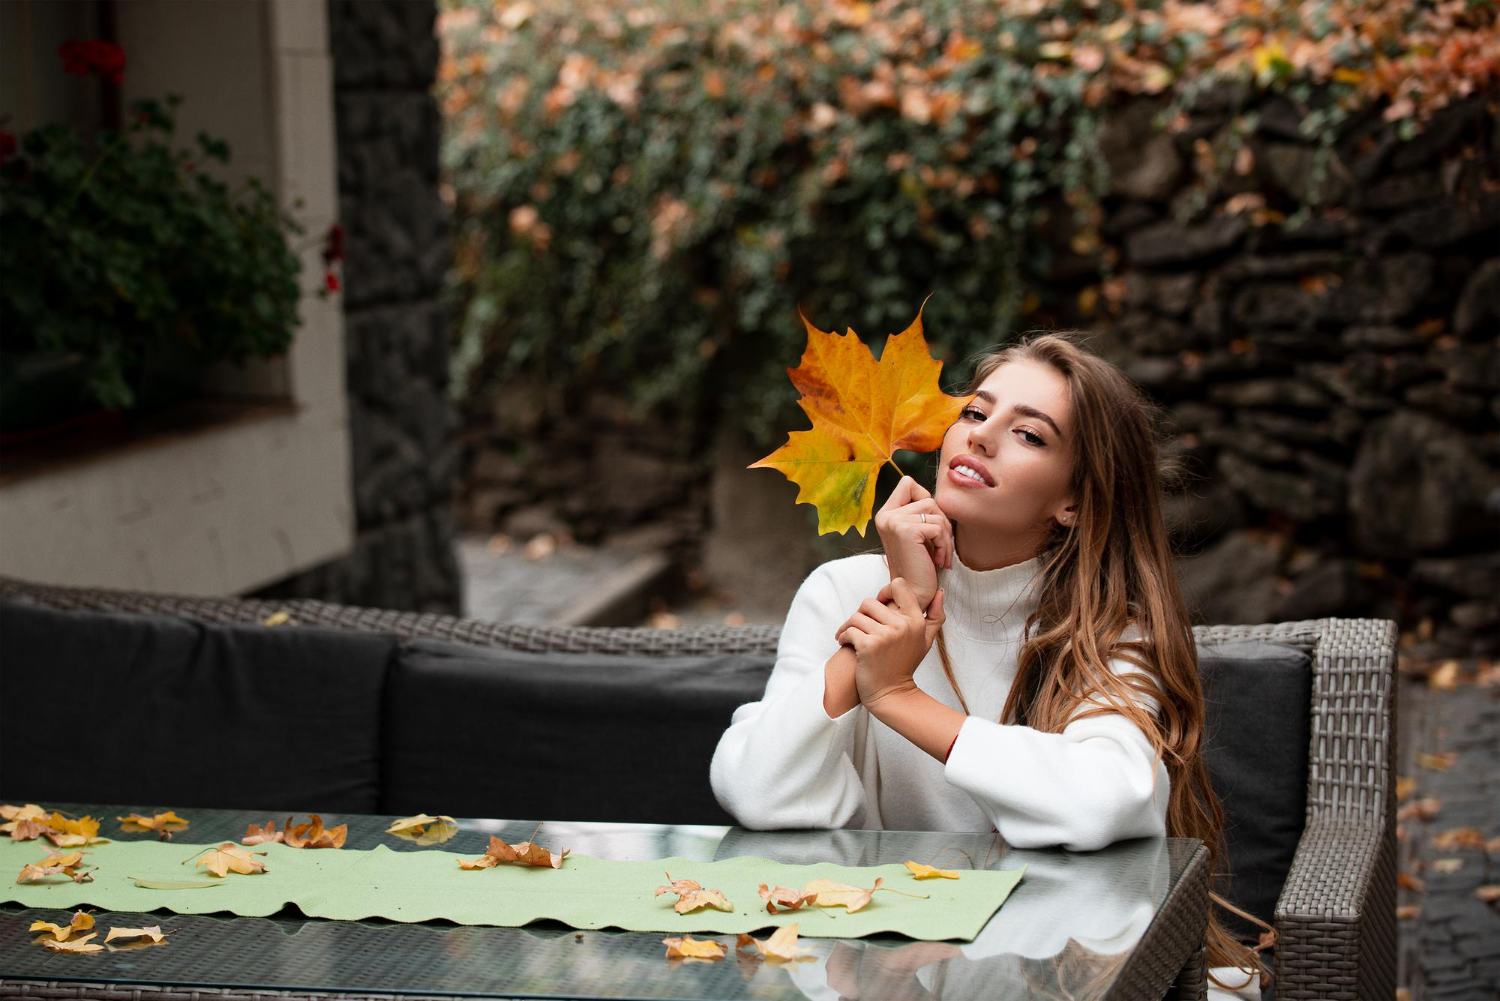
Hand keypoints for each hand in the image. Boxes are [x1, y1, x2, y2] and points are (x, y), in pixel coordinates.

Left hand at [834, 578, 945, 708]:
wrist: (892, 694)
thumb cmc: (905, 664)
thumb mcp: (925, 640)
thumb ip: (935, 616)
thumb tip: (939, 592)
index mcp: (916, 620)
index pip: (898, 585)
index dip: (884, 591)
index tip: (877, 607)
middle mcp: (902, 625)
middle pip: (869, 602)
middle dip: (862, 615)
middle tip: (860, 627)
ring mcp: (885, 636)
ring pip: (856, 616)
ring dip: (849, 626)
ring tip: (850, 636)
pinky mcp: (868, 646)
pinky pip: (849, 630)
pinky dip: (843, 636)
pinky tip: (846, 643)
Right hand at [873, 476, 953, 608]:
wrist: (913, 595)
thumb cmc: (919, 566)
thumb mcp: (917, 533)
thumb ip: (918, 511)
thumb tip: (929, 493)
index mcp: (885, 514)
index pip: (907, 483)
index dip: (925, 498)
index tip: (928, 526)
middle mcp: (885, 515)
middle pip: (927, 497)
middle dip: (941, 520)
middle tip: (940, 544)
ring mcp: (894, 521)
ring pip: (934, 511)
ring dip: (945, 535)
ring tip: (940, 554)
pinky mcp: (906, 530)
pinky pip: (937, 527)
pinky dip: (944, 545)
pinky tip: (938, 560)